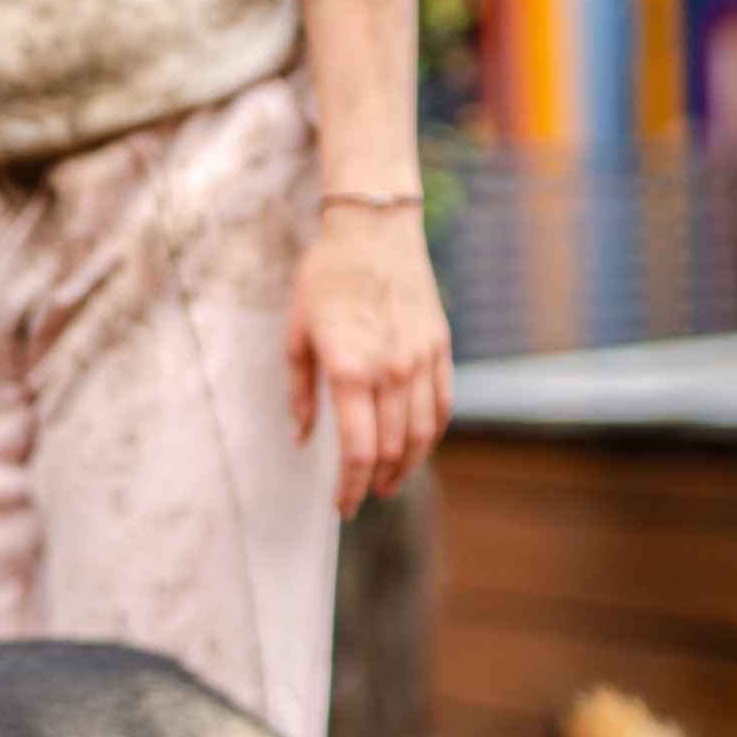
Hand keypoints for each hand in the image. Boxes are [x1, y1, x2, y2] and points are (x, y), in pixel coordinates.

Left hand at [284, 208, 452, 516]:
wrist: (372, 230)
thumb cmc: (324, 281)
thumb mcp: (295, 336)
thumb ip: (300, 394)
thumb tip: (302, 438)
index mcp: (351, 369)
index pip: (357, 450)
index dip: (348, 487)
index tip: (339, 505)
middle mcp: (392, 369)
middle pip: (390, 448)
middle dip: (372, 482)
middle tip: (357, 499)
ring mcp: (422, 358)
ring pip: (421, 433)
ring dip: (405, 466)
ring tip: (386, 482)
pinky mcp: (440, 347)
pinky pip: (441, 405)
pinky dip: (428, 435)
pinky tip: (412, 448)